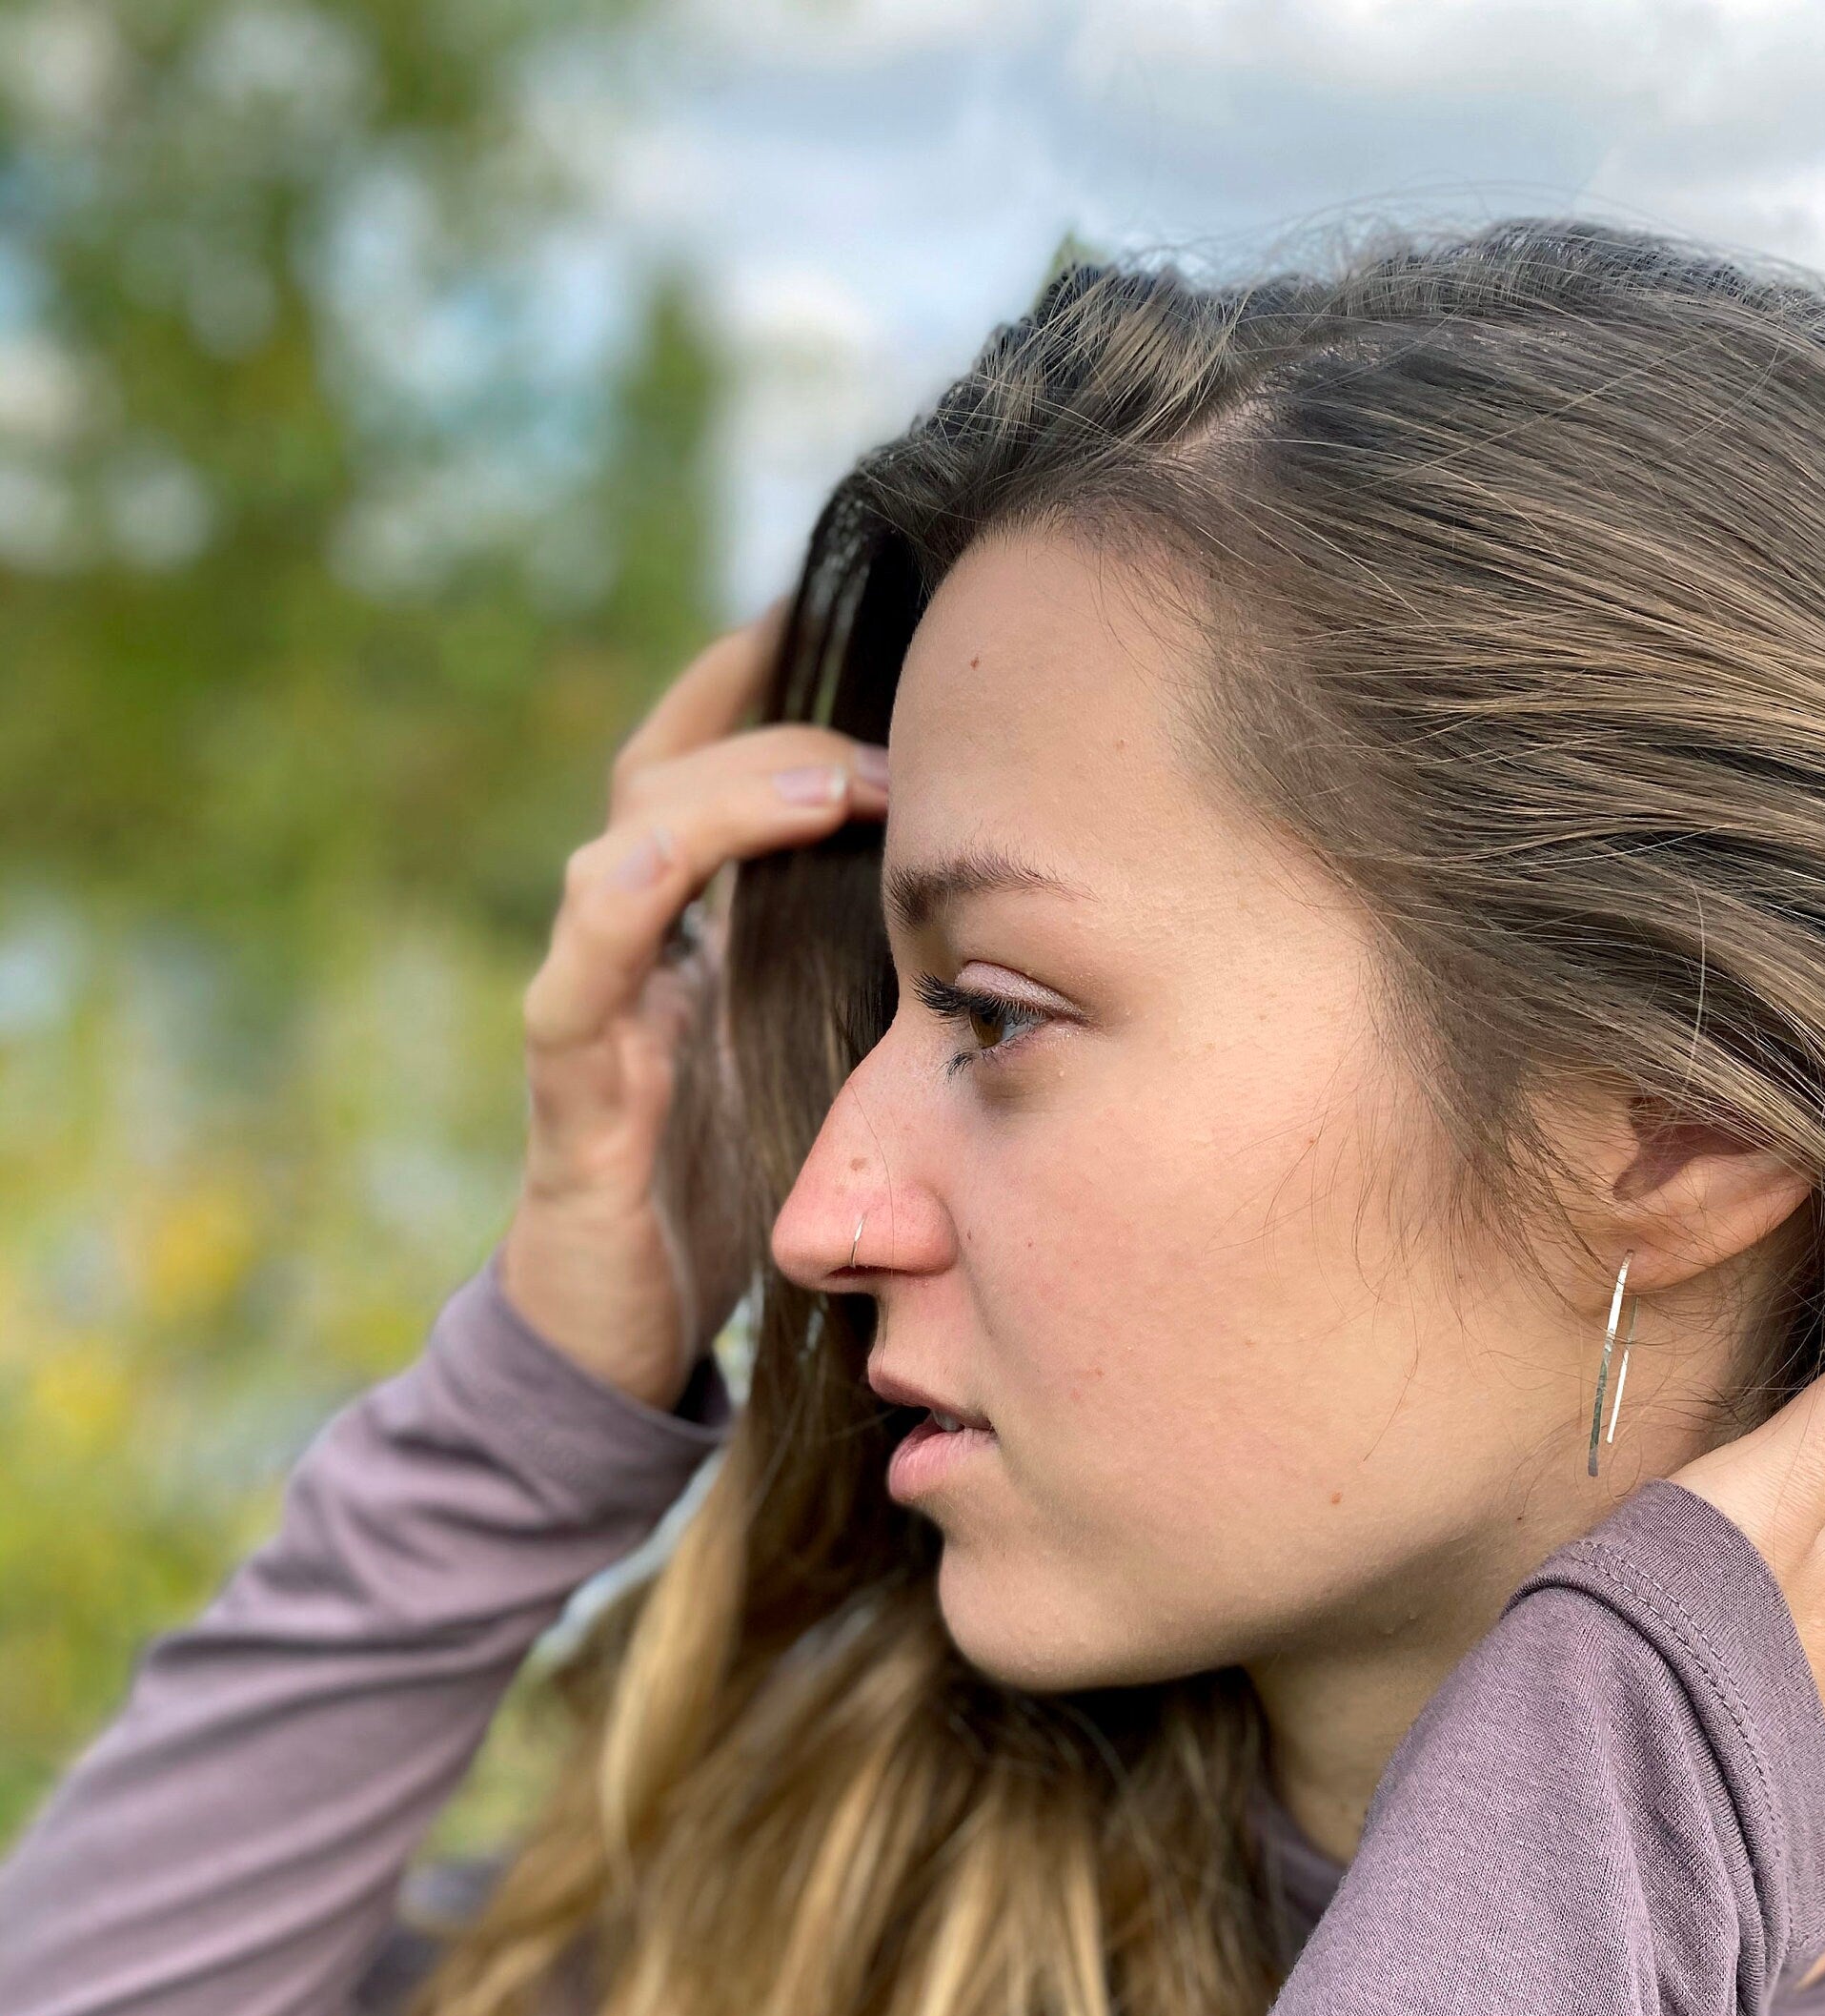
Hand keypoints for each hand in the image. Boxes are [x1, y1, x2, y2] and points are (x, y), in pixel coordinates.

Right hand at [499, 604, 890, 1408]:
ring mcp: (591, 1001)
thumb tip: (1003, 903)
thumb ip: (868, 978)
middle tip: (883, 672)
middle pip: (669, 769)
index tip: (884, 616)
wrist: (622, 1338)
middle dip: (762, 703)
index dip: (777, 681)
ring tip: (842, 775)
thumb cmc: (733, 1197)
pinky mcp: (569, 1080)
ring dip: (731, 794)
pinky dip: (634, 896)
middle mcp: (632, 943)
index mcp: (695, 932)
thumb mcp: (824, 1067)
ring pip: (629, 844)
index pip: (717, 766)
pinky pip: (587, 962)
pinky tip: (689, 856)